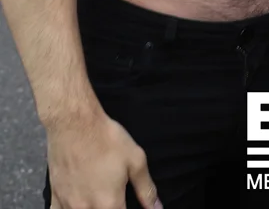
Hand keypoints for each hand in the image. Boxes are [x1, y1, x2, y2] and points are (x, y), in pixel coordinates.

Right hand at [47, 108, 161, 208]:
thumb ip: (146, 188)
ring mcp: (68, 205)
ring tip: (99, 201)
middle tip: (112, 200)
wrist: (74, 123)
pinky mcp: (55, 196)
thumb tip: (157, 208)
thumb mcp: (135, 159)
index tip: (125, 205)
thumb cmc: (107, 139)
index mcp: (109, 204)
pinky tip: (76, 204)